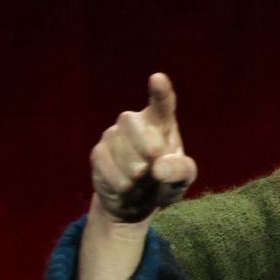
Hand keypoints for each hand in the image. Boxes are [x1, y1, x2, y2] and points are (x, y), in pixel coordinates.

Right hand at [90, 73, 197, 223]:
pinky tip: (126, 187)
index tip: (157, 78)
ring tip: (139, 180)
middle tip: (154, 174)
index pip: (162, 104)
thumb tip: (159, 168)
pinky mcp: (97, 153)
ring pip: (134, 167)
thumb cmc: (164, 182)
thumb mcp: (182, 179)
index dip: (160, 92)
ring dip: (141, 183)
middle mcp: (134, 121)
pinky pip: (117, 179)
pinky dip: (127, 191)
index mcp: (161, 121)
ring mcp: (113, 134)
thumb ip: (180, 170)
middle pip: (151, 147)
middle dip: (156, 169)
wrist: (134, 201)